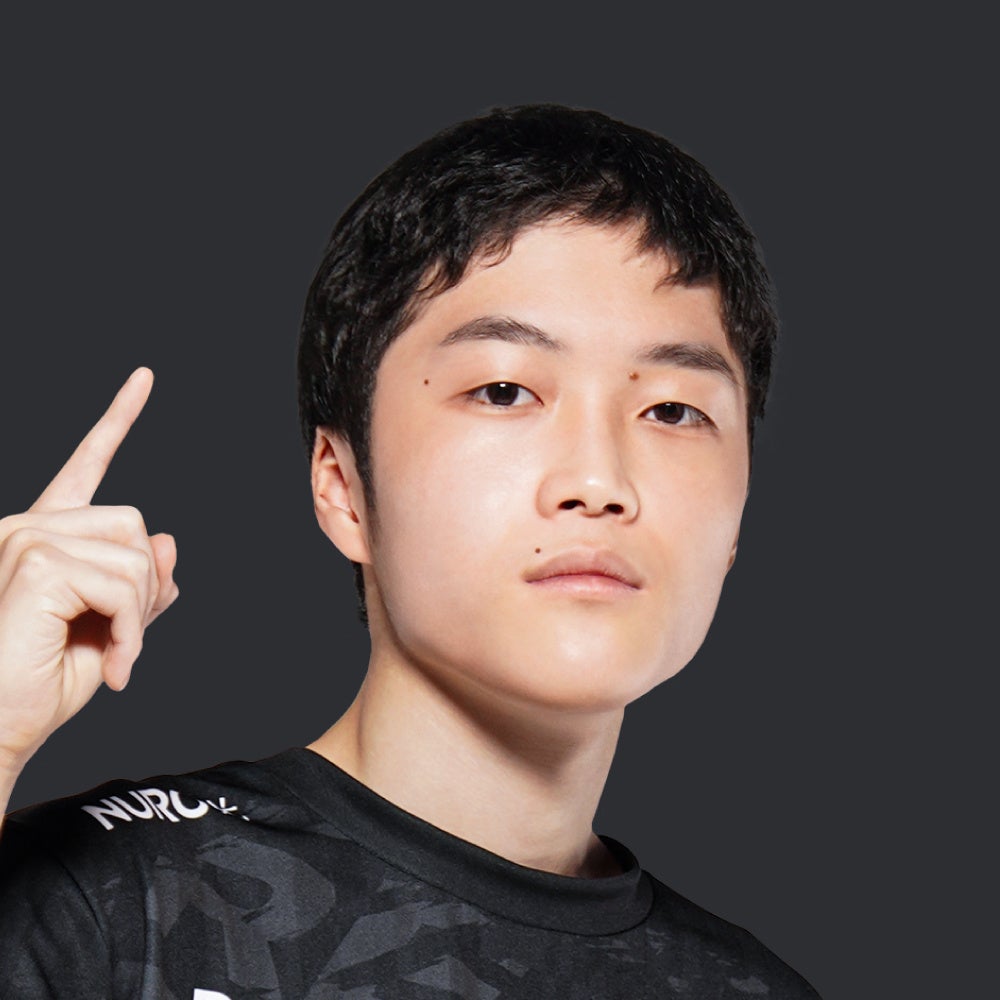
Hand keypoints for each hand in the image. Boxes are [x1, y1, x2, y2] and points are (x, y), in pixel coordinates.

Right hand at [0, 368, 177, 781]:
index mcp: (42, 537)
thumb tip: (166, 537)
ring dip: (140, 618)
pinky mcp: (33, 559)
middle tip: (124, 644)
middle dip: (146, 590)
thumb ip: (138, 584)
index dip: (117, 420)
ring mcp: (23, 537)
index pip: (86, 466)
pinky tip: (112, 664)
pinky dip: (134, 630)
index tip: (144, 378)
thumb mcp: (109, 629)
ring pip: (136, 554)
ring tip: (114, 658)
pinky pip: (126, 581)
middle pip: (134, 524)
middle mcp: (26, 527)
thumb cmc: (41, 685)